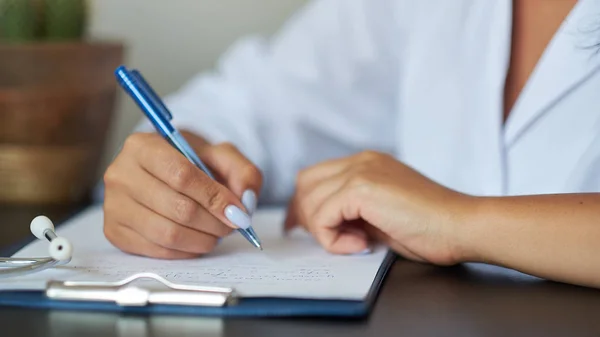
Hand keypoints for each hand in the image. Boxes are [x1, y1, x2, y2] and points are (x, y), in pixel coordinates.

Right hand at [103, 131, 261, 258]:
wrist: (161, 171)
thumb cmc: (189, 162)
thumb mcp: (219, 155)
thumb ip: (241, 171)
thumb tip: (245, 201)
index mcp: (143, 146)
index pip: (182, 175)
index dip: (215, 198)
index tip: (237, 211)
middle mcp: (121, 174)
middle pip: (177, 208)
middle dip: (214, 222)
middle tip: (233, 225)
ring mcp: (113, 205)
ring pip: (168, 234)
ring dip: (203, 240)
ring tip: (217, 233)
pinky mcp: (114, 231)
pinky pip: (157, 250)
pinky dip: (186, 251)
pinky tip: (198, 240)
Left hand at [284, 151, 472, 264]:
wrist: (461, 225)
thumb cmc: (430, 227)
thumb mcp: (381, 214)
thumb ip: (353, 211)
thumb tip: (324, 223)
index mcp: (366, 163)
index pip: (316, 176)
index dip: (306, 204)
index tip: (302, 228)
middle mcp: (360, 161)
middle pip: (305, 183)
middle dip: (307, 216)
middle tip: (328, 240)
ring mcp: (360, 171)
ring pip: (311, 201)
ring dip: (324, 230)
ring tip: (355, 243)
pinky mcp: (361, 188)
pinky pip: (323, 216)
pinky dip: (333, 239)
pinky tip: (361, 245)